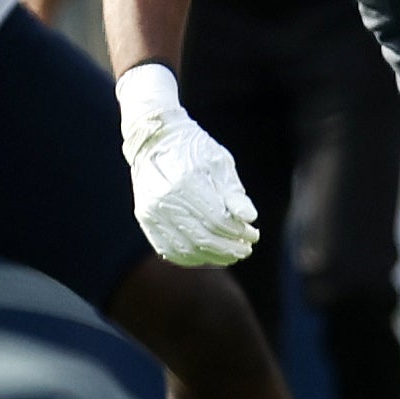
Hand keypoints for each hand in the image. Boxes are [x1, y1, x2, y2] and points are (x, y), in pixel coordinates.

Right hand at [115, 64, 257, 266]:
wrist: (155, 140)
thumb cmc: (194, 150)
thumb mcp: (220, 163)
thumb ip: (234, 193)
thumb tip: (250, 218)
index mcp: (187, 181)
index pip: (218, 219)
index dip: (238, 232)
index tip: (254, 234)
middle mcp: (165, 199)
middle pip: (202, 238)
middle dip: (229, 249)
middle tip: (246, 249)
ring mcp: (152, 211)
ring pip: (186, 249)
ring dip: (212, 256)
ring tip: (231, 254)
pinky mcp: (145, 219)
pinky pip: (168, 249)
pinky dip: (191, 257)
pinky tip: (208, 254)